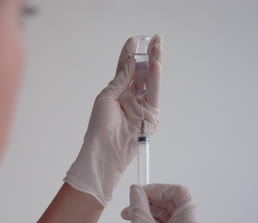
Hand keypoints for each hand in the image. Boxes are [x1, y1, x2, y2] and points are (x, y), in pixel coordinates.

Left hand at [64, 35, 162, 205]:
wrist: (104, 149)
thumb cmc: (99, 126)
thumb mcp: (106, 97)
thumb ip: (121, 80)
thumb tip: (131, 62)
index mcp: (116, 92)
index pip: (125, 69)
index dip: (129, 54)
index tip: (134, 40)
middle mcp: (130, 97)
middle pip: (141, 72)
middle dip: (148, 55)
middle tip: (154, 39)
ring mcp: (141, 106)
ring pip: (150, 80)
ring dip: (154, 63)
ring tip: (158, 46)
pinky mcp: (151, 116)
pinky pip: (154, 94)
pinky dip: (155, 79)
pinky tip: (156, 65)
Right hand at [121, 184, 208, 222]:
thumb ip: (138, 204)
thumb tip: (136, 190)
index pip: (179, 193)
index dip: (159, 189)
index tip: (141, 192)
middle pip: (173, 205)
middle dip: (149, 203)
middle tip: (131, 206)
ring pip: (168, 218)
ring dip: (148, 215)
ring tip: (130, 220)